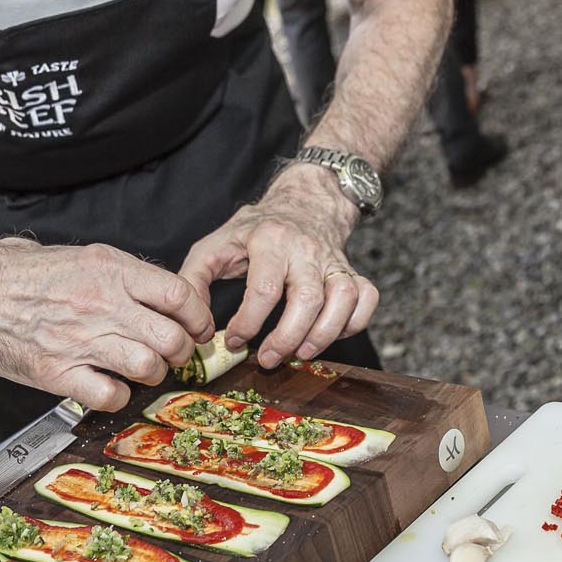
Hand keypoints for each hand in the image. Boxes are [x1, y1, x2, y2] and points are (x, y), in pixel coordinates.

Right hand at [0, 239, 213, 412]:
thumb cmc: (17, 272)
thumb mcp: (76, 255)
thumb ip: (118, 273)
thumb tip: (153, 289)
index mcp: (110, 269)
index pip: (180, 295)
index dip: (198, 317)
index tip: (197, 327)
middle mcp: (102, 304)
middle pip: (172, 337)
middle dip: (181, 351)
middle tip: (172, 354)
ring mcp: (80, 340)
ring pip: (148, 368)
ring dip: (152, 374)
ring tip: (140, 370)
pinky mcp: (57, 373)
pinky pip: (110, 395)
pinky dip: (117, 396)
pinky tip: (107, 386)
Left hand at [178, 168, 378, 369]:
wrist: (301, 203)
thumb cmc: (253, 231)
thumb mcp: (215, 244)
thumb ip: (195, 279)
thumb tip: (195, 323)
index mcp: (269, 241)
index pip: (264, 289)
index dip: (247, 322)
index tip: (233, 339)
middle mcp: (306, 250)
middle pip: (307, 299)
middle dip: (287, 338)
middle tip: (267, 359)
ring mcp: (333, 260)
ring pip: (343, 300)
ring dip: (323, 335)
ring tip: (299, 354)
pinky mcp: (352, 271)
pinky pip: (366, 299)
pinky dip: (354, 322)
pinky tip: (329, 334)